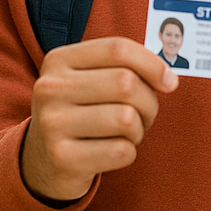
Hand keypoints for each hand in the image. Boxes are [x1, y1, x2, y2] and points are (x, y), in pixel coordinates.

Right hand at [20, 37, 177, 203]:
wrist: (41, 161)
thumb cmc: (80, 112)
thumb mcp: (89, 80)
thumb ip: (124, 68)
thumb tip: (169, 79)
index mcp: (58, 60)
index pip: (118, 49)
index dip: (153, 64)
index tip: (169, 82)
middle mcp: (50, 88)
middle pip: (126, 83)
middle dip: (149, 102)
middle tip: (144, 115)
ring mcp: (53, 124)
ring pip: (127, 118)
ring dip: (138, 130)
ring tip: (126, 134)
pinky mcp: (63, 158)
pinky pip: (122, 151)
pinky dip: (128, 153)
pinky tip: (111, 151)